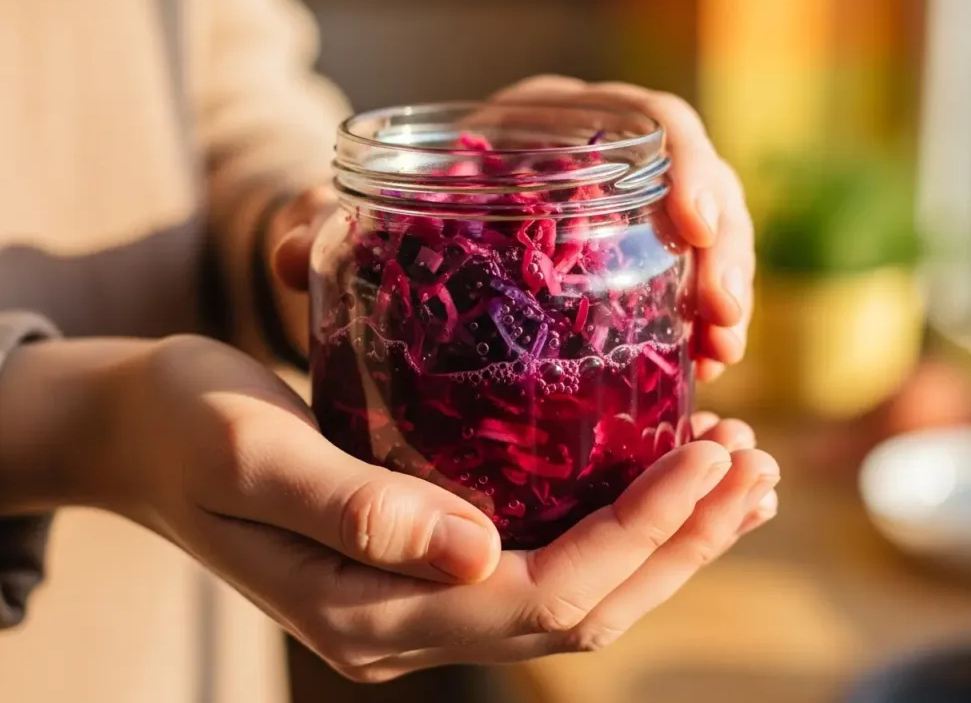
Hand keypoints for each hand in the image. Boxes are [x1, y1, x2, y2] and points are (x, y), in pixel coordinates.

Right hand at [0, 335, 776, 680]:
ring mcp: (422, 594)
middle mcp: (409, 621)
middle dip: (681, 543)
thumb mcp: (250, 452)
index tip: (710, 455)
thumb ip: (352, 509)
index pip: (543, 594)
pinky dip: (618, 518)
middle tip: (755, 469)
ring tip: (737, 473)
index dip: (639, 533)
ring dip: (666, 537)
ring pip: (578, 588)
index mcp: (370, 611)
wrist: (141, 429)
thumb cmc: (184, 425)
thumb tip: (473, 554)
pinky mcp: (428, 554)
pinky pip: (548, 552)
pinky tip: (658, 470)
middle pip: (583, 607)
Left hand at [273, 80, 752, 380]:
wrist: (416, 240)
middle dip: (726, 246)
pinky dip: (699, 329)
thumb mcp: (368, 213)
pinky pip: (685, 291)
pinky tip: (702, 376)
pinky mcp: (631, 275)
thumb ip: (326, 223)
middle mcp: (604, 166)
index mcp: (554, 126)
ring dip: (724, 295)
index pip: (646, 119)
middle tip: (724, 314)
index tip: (693, 224)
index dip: (685, 163)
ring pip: (705, 242)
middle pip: (695, 183)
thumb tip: (285, 254)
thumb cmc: (401, 213)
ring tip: (722, 357)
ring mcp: (625, 222)